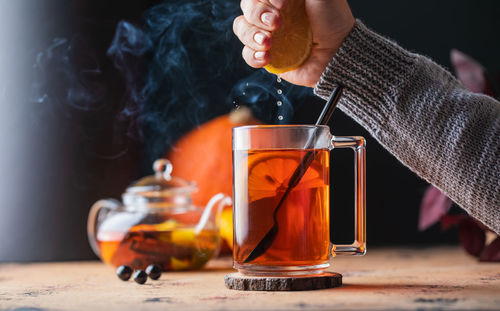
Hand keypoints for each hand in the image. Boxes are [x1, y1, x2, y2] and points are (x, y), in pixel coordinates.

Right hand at [233, 0, 354, 86]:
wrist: (338, 54)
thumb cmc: (334, 21)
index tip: (282, 3)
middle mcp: (271, 14)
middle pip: (246, 7)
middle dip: (257, 14)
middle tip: (277, 23)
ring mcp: (268, 35)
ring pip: (241, 29)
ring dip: (252, 35)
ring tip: (270, 42)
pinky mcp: (268, 56)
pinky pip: (247, 54)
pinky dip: (253, 55)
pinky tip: (267, 56)